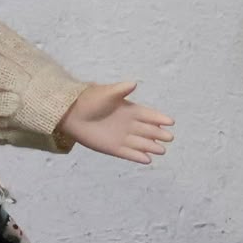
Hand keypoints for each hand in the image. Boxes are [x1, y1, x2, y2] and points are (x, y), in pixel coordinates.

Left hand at [62, 82, 176, 163]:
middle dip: (159, 134)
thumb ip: (121, 90)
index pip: (149, 115)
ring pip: (141, 143)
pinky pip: (129, 153)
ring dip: (151, 147)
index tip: (170, 122)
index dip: (159, 118)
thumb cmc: (90, 100)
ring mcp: (122, 137)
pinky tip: (147, 160)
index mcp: (130, 110)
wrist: (72, 114)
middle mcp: (129, 124)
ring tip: (161, 151)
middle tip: (169, 138)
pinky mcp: (113, 148)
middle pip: (148, 130)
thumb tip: (134, 83)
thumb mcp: (107, 93)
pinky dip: (137, 157)